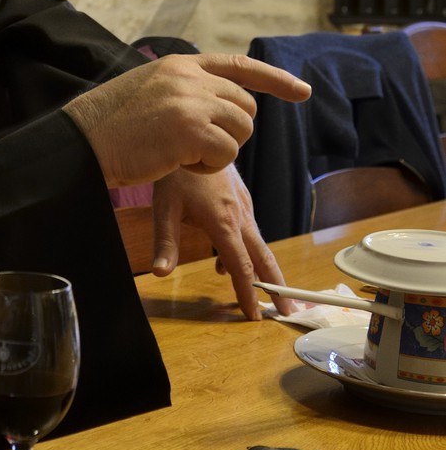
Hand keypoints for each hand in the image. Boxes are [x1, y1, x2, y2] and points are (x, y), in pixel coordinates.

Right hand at [65, 52, 310, 189]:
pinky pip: (226, 155)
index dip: (274, 79)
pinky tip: (178, 163)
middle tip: (196, 146)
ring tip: (181, 154)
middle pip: (246, 108)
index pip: (239, 65)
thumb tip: (222, 102)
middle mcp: (190, 78)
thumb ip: (185, 88)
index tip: (302, 92)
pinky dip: (208, 167)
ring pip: (241, 132)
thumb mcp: (150, 88)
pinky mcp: (191, 131)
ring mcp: (191, 102)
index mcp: (181, 65)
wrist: (83, 139)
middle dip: (232, 132)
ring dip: (219, 152)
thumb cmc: (112, 124)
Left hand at [150, 166, 297, 321]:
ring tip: (270, 294)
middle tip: (289, 311)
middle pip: (263, 258)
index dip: (248, 293)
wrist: (197, 133)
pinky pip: (250, 232)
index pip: (241, 266)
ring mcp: (244, 207)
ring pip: (260, 245)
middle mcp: (240, 216)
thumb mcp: (164, 207)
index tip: (255, 316)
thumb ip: (165, 242)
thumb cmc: (177, 172)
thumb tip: (161, 273)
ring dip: (266, 270)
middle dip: (277, 286)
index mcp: (223, 222)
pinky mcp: (242, 201)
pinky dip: (249, 251)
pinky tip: (226, 262)